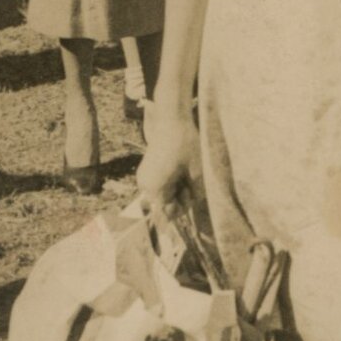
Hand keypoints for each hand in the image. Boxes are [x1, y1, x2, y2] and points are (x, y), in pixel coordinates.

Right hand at [134, 108, 200, 230]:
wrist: (171, 120)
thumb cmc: (186, 147)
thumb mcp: (196, 175)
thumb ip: (192, 197)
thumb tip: (189, 213)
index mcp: (156, 189)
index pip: (167, 215)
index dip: (178, 217)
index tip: (183, 221)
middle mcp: (145, 186)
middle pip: (165, 205)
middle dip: (180, 198)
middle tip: (189, 180)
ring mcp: (144, 179)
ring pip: (163, 196)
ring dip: (176, 190)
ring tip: (185, 172)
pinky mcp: (146, 172)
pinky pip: (160, 186)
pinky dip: (170, 183)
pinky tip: (178, 169)